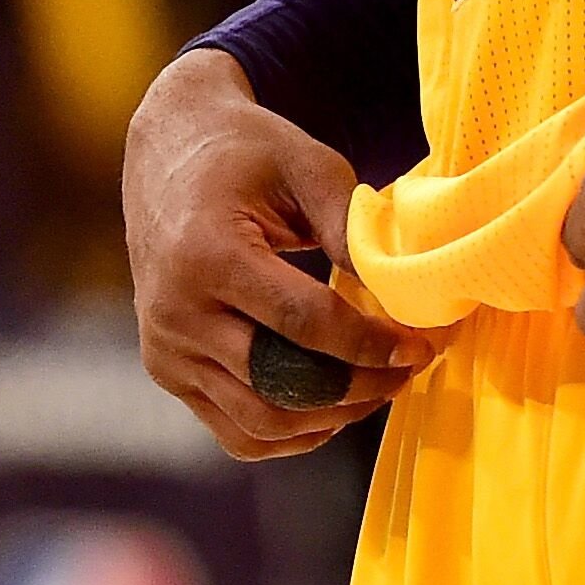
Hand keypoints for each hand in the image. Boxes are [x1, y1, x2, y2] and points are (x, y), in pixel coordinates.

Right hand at [124, 48, 434, 459]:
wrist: (166, 150)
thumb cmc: (244, 150)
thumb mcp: (305, 164)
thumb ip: (349, 228)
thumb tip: (400, 296)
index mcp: (207, 255)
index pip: (301, 324)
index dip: (368, 344)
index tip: (419, 347)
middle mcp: (176, 312)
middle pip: (280, 383)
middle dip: (357, 388)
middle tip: (407, 371)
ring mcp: (166, 349)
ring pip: (259, 421)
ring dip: (329, 417)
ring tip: (377, 388)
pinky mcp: (167, 369)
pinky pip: (235, 430)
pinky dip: (289, 434)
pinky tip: (331, 410)